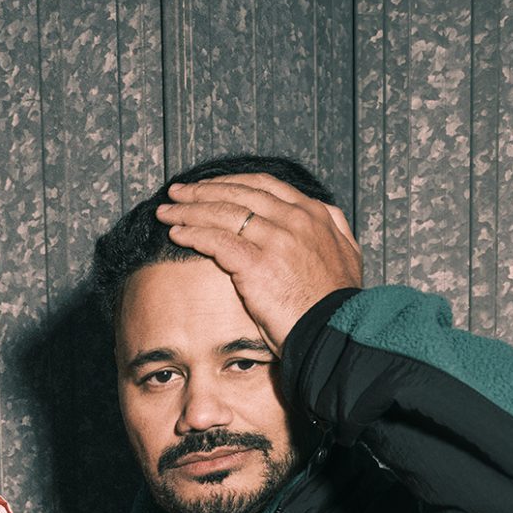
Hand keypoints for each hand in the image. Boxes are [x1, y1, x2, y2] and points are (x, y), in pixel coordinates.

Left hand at [157, 174, 362, 350]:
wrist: (336, 330)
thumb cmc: (335, 302)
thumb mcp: (346, 254)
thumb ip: (332, 229)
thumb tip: (324, 213)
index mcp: (314, 214)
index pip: (263, 185)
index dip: (231, 182)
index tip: (209, 185)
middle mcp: (295, 220)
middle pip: (238, 193)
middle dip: (202, 190)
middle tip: (177, 192)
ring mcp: (276, 240)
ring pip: (223, 213)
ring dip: (189, 210)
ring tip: (166, 211)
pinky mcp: (257, 264)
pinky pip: (217, 241)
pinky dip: (193, 233)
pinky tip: (176, 233)